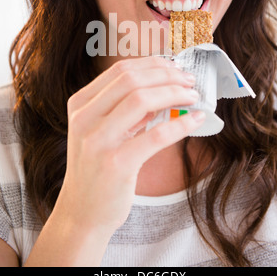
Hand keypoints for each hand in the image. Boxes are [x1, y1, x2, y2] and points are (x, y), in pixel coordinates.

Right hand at [57, 56, 204, 237]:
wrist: (82, 211)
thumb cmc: (97, 167)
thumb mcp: (102, 130)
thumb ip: (125, 108)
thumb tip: (163, 87)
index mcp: (80, 104)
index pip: (120, 70)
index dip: (153, 64)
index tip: (175, 67)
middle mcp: (84, 118)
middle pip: (131, 80)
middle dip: (167, 75)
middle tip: (189, 80)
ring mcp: (97, 140)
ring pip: (141, 100)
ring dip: (174, 93)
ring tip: (193, 96)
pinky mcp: (115, 164)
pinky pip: (156, 135)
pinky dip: (181, 124)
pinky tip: (197, 120)